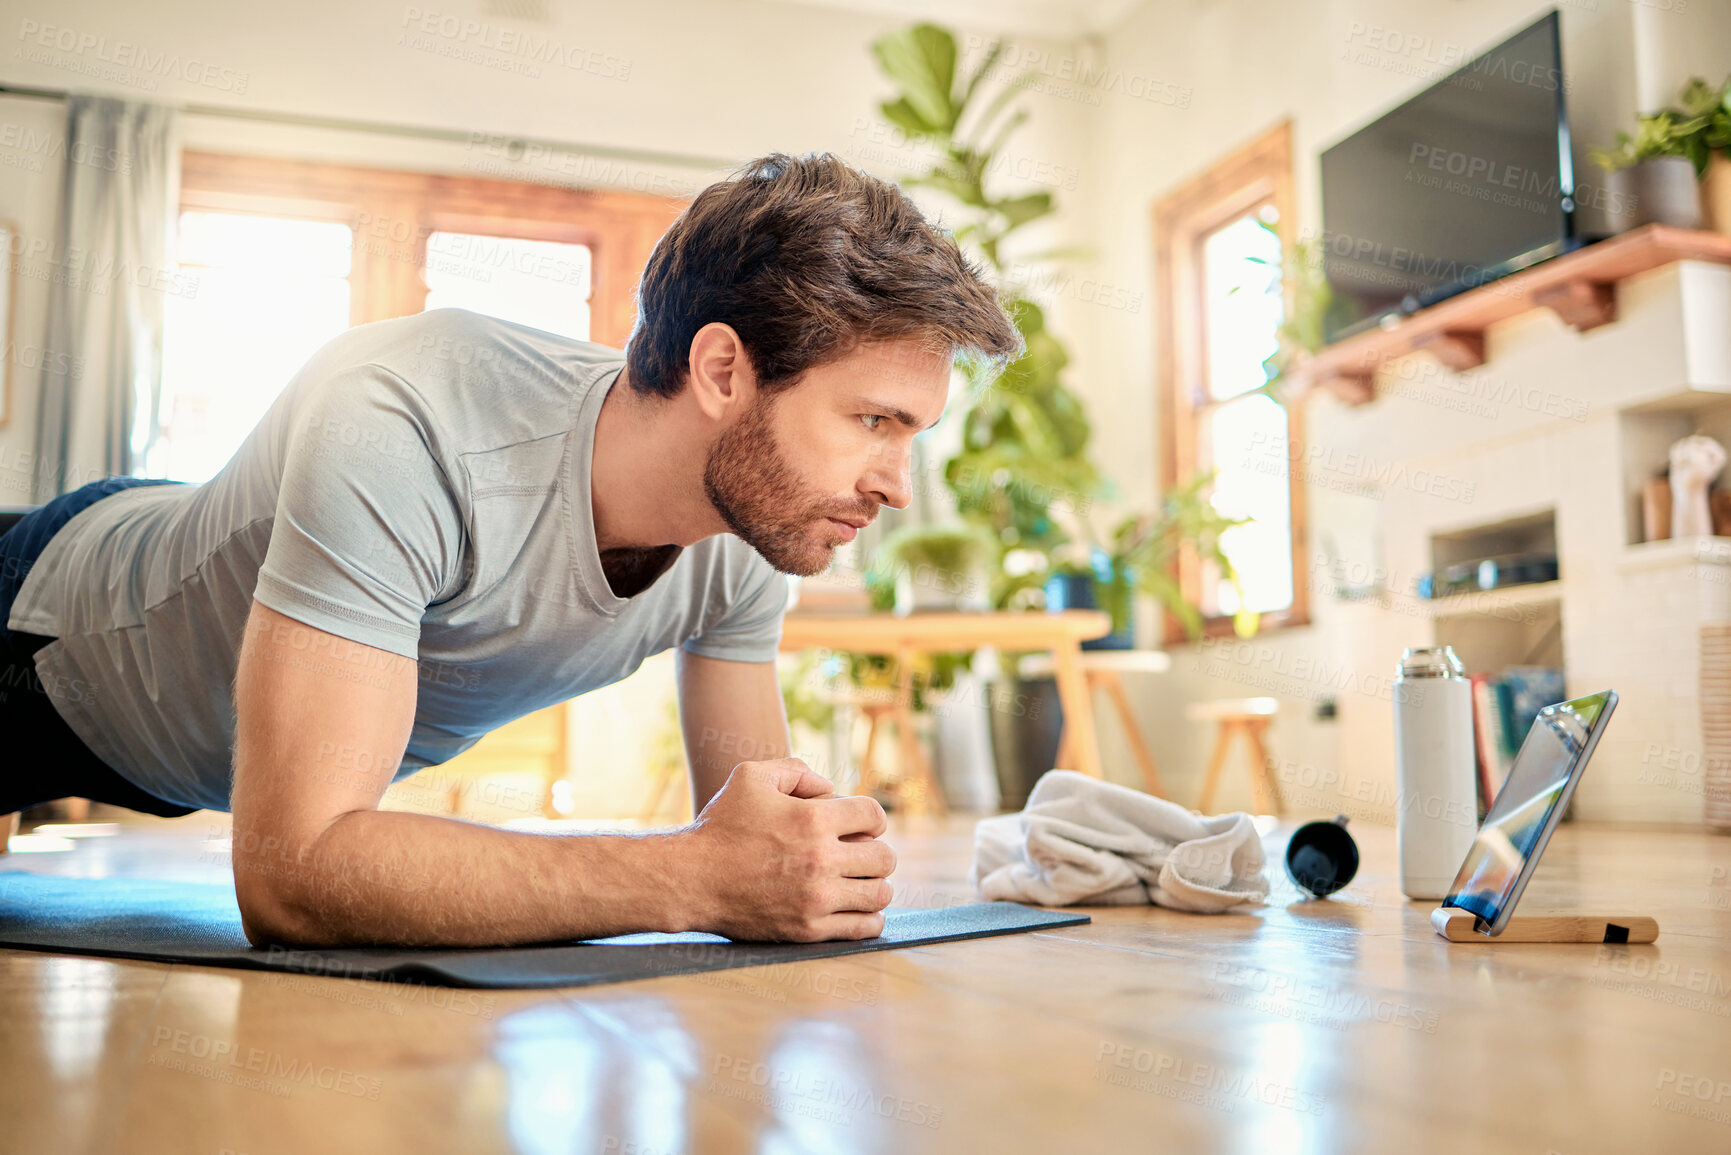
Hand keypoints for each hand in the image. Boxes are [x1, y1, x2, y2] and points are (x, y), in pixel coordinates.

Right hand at [676, 757, 894, 941]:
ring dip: (875, 884)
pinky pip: (863, 927)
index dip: (872, 818)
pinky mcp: (808, 929)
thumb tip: (831, 788)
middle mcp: (821, 859)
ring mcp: (816, 898)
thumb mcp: (751, 776)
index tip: (862, 826)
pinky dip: (870, 917)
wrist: (690, 879)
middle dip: (875, 851)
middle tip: (860, 855)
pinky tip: (860, 907)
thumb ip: (797, 771)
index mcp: (813, 819)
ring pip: (879, 893)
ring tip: (860, 881)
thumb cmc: (721, 825)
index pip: (874, 816)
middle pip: (884, 857)